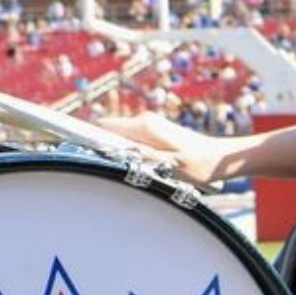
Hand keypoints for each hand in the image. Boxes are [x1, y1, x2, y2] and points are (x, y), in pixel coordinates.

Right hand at [94, 111, 225, 184]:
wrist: (222, 158)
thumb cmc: (200, 164)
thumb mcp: (169, 166)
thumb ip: (141, 157)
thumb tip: (117, 151)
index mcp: (145, 126)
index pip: (103, 126)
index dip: (86, 136)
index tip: (73, 147)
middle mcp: (145, 122)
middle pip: (109, 133)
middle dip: (102, 149)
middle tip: (100, 170)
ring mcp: (150, 127)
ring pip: (121, 140)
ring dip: (118, 155)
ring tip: (122, 172)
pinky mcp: (155, 135)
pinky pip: (132, 143)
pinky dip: (129, 155)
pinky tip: (136, 169)